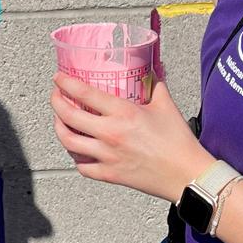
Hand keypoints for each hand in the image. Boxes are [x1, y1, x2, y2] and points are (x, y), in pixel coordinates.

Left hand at [51, 74, 212, 202]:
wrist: (187, 174)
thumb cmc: (178, 142)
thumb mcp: (166, 104)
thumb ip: (154, 83)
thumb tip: (150, 67)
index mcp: (123, 113)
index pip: (84, 93)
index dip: (66, 83)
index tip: (59, 78)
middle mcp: (110, 134)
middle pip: (68, 116)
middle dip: (56, 102)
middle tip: (56, 95)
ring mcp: (107, 156)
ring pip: (68, 141)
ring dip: (59, 128)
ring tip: (60, 121)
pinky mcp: (110, 175)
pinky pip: (82, 166)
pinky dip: (76, 156)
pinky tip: (77, 149)